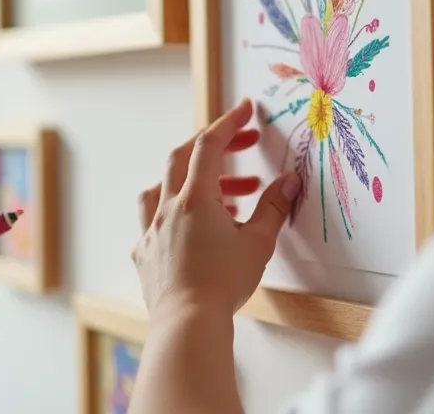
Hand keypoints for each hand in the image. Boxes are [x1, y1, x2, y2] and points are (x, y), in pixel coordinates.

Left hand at [132, 99, 301, 317]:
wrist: (187, 323)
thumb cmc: (223, 284)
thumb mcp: (258, 243)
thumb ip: (274, 208)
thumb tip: (289, 182)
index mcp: (196, 199)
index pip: (210, 145)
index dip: (228, 122)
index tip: (245, 108)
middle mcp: (167, 208)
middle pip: (182, 158)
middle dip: (213, 145)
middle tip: (244, 145)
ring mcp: (151, 231)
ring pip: (160, 188)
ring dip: (188, 181)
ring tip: (222, 194)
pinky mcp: (144, 254)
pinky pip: (152, 222)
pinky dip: (172, 215)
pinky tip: (189, 231)